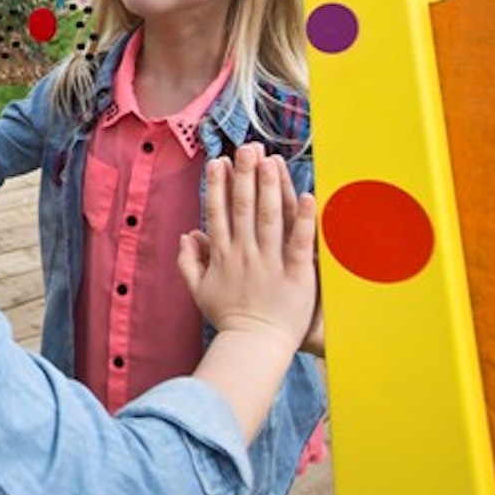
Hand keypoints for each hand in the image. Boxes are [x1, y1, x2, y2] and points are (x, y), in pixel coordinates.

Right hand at [177, 144, 317, 355]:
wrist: (253, 347)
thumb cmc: (229, 320)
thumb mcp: (199, 291)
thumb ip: (189, 261)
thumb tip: (187, 234)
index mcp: (222, 255)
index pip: (217, 212)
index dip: (217, 185)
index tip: (219, 161)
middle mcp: (244, 253)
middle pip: (242, 207)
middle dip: (244, 175)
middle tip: (247, 148)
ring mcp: (270, 262)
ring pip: (268, 217)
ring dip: (270, 186)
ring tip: (271, 160)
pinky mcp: (296, 274)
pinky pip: (300, 242)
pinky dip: (303, 219)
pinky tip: (308, 195)